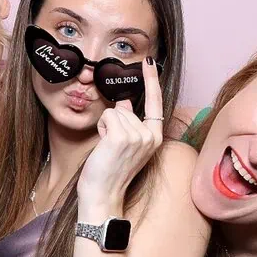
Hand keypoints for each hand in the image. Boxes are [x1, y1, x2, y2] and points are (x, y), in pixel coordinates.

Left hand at [76, 58, 163, 211]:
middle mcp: (150, 136)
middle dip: (113, 121)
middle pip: (125, 107)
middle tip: (112, 147)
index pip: (155, 103)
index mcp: (155, 138)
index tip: (148, 61)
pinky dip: (101, 126)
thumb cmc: (110, 172)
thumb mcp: (125, 144)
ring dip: (106, 126)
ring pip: (114, 111)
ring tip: (108, 148)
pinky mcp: (121, 136)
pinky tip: (103, 145)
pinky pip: (107, 115)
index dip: (151, 80)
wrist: (103, 195)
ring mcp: (137, 136)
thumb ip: (128, 121)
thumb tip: (123, 101)